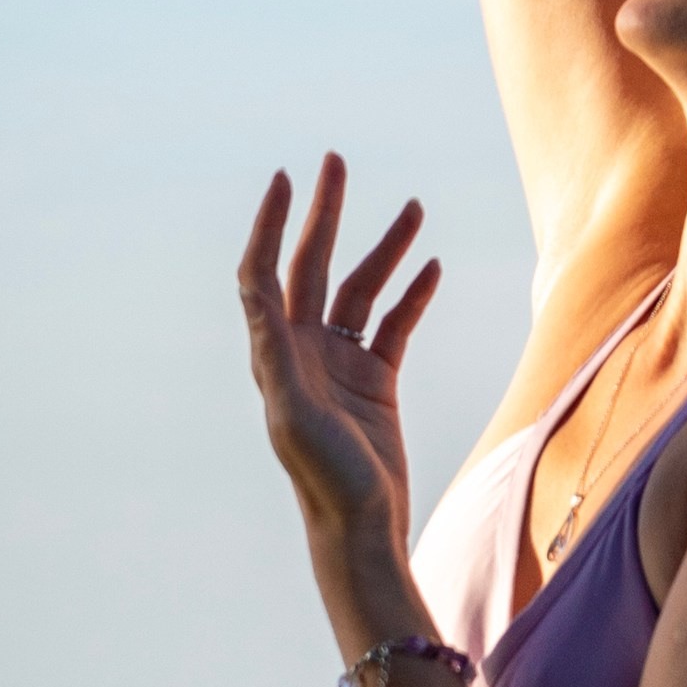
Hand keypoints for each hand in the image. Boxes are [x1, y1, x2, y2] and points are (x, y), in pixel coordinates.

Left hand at [238, 158, 440, 608]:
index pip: (263, 272)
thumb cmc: (323, 476)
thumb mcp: (292, 414)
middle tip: (336, 161)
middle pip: (314, 265)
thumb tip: (254, 294)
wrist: (360, 525)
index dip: (271, 224)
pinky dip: (413, 294)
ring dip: (385, 248)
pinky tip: (433, 266)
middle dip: (326, 214)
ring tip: (414, 205)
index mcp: (276, 352)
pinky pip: (395, 323)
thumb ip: (276, 353)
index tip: (285, 180)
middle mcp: (303, 348)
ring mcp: (341, 361)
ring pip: (363, 288)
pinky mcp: (376, 379)